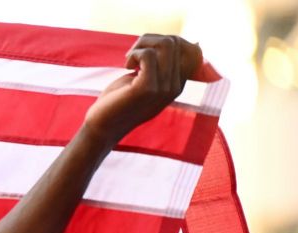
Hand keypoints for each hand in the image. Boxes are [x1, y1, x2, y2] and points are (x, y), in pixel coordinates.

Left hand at [84, 34, 202, 144]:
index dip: (169, 41)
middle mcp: (176, 87)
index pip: (193, 50)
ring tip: (130, 59)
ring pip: (167, 44)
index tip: (147, 51)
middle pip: (176, 42)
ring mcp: (163, 88)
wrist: (103, 127)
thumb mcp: (145, 80)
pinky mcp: (147, 88)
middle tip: (133, 54)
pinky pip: (148, 55)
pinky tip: (126, 67)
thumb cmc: (119, 100)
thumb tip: (173, 39)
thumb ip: (160, 65)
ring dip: (143, 44)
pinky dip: (134, 54)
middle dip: (150, 39)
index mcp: (178, 84)